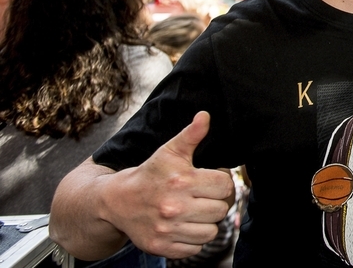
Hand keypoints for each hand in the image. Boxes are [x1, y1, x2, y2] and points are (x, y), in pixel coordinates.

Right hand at [107, 112, 233, 258]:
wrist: (117, 201)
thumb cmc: (150, 173)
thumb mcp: (169, 151)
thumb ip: (191, 135)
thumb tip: (205, 115)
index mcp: (182, 181)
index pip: (225, 186)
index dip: (220, 183)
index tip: (208, 181)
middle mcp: (175, 207)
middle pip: (221, 210)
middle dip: (213, 202)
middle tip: (200, 197)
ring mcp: (168, 229)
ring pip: (211, 231)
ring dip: (206, 222)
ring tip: (193, 212)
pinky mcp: (162, 247)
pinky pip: (196, 247)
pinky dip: (193, 239)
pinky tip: (183, 226)